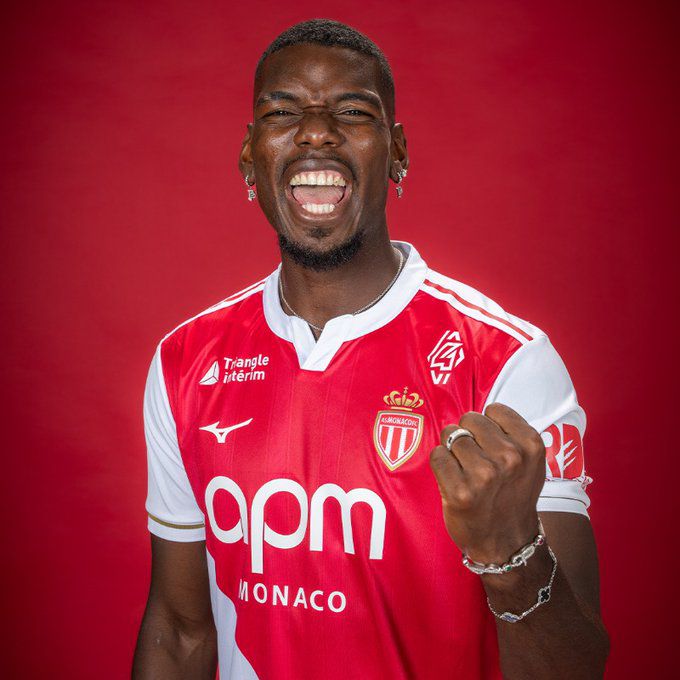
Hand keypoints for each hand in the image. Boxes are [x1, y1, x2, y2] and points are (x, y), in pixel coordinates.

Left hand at [429, 403, 545, 563]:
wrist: (507, 542)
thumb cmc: (513, 496)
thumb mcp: (528, 461)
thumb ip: (510, 433)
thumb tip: (479, 413)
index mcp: (531, 445)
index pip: (493, 409)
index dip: (487, 426)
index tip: (491, 445)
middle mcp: (510, 458)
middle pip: (470, 419)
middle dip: (468, 435)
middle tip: (476, 460)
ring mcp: (485, 475)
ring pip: (452, 435)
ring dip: (453, 450)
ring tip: (465, 471)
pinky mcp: (461, 491)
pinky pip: (437, 456)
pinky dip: (441, 464)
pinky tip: (454, 480)